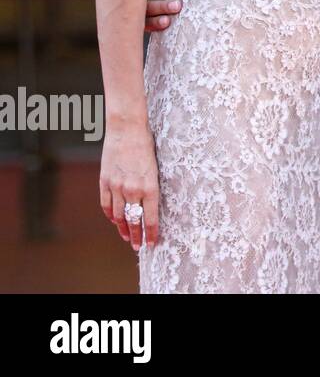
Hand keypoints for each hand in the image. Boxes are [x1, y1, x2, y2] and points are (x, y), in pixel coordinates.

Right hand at [99, 120, 160, 250]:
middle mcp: (133, 189)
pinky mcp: (105, 181)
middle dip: (137, 236)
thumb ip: (151, 187)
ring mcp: (117, 186)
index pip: (150, 218)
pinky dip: (110, 215)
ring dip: (123, 228)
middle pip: (134, 220)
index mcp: (150, 186)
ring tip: (127, 236)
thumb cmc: (147, 145)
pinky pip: (106, 204)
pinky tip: (115, 220)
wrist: (127, 129)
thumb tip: (149, 205)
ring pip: (118, 215)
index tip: (152, 243)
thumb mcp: (156, 167)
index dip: (151, 233)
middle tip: (139, 247)